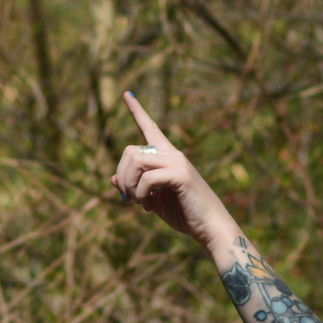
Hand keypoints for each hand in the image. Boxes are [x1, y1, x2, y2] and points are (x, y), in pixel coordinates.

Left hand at [110, 93, 237, 252]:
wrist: (210, 228)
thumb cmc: (185, 214)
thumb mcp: (153, 200)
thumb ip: (135, 188)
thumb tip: (112, 178)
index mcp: (168, 157)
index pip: (150, 128)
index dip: (137, 111)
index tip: (126, 94)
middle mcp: (173, 154)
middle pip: (130, 150)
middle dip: (121, 175)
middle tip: (127, 198)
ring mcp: (178, 162)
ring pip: (135, 161)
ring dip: (129, 186)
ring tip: (139, 203)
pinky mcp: (180, 174)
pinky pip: (147, 178)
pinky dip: (141, 195)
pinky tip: (149, 207)